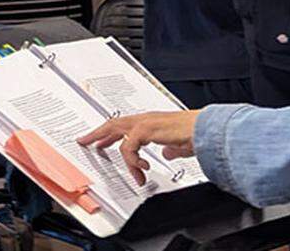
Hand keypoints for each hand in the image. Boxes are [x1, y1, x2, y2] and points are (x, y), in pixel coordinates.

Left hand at [77, 110, 200, 184]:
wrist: (204, 129)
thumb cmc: (196, 134)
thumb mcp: (179, 145)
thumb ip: (170, 148)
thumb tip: (166, 154)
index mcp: (152, 121)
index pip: (125, 125)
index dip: (110, 132)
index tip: (100, 140)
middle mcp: (146, 119)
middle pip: (113, 123)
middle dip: (98, 133)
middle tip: (85, 142)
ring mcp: (145, 123)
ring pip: (117, 132)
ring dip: (117, 153)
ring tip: (124, 168)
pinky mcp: (146, 130)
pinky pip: (129, 147)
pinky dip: (132, 160)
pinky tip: (142, 169)